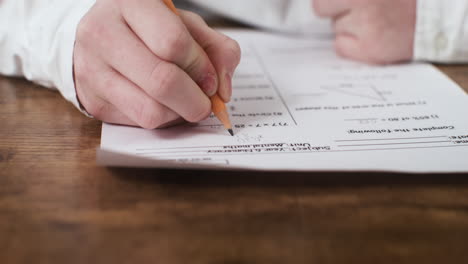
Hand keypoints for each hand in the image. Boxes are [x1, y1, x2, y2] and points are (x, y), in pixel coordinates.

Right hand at [73, 0, 240, 128]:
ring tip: (181, 101)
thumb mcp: (185, 26)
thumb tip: (222, 90)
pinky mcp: (93, 101)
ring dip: (178, 114)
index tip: (211, 80)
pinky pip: (139, 123)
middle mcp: (102, 32)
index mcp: (130, 2)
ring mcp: (92, 69)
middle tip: (204, 103)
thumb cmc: (149, 30)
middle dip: (195, 101)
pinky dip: (161, 119)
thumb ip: (215, 48)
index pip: (173, 43)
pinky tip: (161, 104)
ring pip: (151, 110)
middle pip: (162, 81)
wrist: (99, 39)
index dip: (200, 67)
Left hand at [313, 0, 415, 63]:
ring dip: (348, 26)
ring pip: (336, 27)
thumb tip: (325, 4)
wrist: (433, 19)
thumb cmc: (403, 2)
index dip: (331, 0)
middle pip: (322, 8)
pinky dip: (350, 45)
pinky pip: (340, 47)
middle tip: (357, 10)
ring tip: (374, 21)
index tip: (339, 4)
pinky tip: (370, 37)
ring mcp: (366, 23)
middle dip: (335, 9)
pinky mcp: (370, 47)